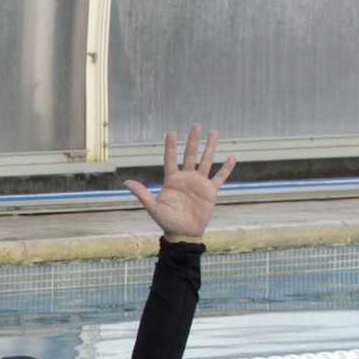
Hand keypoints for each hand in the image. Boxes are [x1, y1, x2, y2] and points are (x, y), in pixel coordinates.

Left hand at [124, 125, 235, 240]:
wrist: (183, 233)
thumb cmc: (166, 221)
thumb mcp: (153, 207)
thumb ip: (142, 193)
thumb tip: (126, 182)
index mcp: (172, 180)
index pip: (171, 159)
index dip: (171, 146)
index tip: (172, 132)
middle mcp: (186, 178)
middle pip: (190, 155)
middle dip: (193, 140)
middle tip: (196, 125)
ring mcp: (199, 183)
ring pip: (206, 161)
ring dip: (210, 147)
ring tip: (213, 132)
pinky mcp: (210, 191)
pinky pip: (220, 177)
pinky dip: (226, 168)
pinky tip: (232, 157)